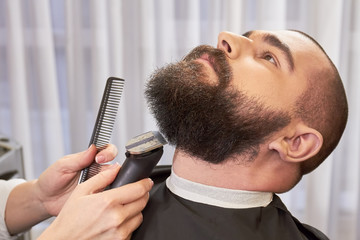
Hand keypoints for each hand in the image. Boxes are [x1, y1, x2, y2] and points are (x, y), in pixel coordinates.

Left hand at [35, 144, 117, 215]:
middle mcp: (97, 171)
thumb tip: (93, 148)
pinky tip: (102, 195)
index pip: (107, 150)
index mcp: (90, 159)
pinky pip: (109, 196)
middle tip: (103, 170)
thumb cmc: (51, 180)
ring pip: (115, 181)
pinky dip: (109, 195)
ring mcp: (98, 185)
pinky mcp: (97, 198)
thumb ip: (78, 158)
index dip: (108, 152)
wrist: (44, 200)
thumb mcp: (62, 166)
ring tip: (103, 183)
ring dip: (114, 180)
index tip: (100, 158)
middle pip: (115, 165)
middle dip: (114, 166)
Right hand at [38, 165, 152, 239]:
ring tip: (120, 210)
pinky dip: (127, 225)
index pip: (139, 189)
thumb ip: (101, 178)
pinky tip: (115, 223)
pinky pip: (132, 231)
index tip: (147, 182)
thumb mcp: (81, 192)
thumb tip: (116, 168)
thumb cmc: (69, 220)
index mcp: (108, 202)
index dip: (145, 183)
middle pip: (142, 202)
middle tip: (133, 194)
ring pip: (139, 217)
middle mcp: (117, 218)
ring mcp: (120, 233)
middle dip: (140, 195)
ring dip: (134, 211)